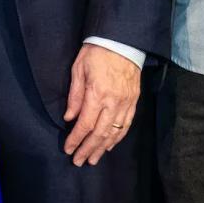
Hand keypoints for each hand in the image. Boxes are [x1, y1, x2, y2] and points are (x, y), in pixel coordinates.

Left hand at [63, 44, 140, 165]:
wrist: (122, 41)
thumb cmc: (96, 52)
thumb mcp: (78, 69)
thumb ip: (74, 95)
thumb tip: (69, 118)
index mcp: (97, 93)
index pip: (85, 124)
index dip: (76, 139)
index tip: (68, 149)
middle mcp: (113, 102)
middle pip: (99, 133)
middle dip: (88, 149)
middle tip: (78, 161)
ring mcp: (126, 102)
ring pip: (114, 133)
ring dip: (103, 148)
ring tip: (93, 159)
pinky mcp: (134, 101)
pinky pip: (126, 125)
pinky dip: (118, 138)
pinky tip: (110, 145)